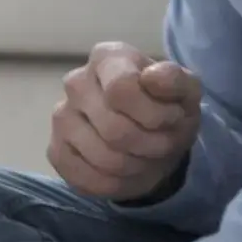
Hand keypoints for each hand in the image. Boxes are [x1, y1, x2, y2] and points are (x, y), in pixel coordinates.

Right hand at [50, 42, 202, 201]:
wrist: (153, 137)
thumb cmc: (167, 107)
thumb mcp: (186, 91)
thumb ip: (176, 81)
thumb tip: (152, 77)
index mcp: (107, 58)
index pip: (121, 89)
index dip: (154, 114)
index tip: (171, 118)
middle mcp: (76, 82)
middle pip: (114, 129)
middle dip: (150, 145)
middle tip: (163, 144)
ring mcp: (61, 117)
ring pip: (103, 157)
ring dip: (136, 166)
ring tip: (145, 156)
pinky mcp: (55, 150)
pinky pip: (87, 178)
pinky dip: (116, 183)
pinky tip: (125, 172)